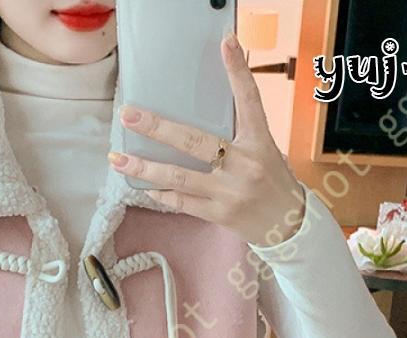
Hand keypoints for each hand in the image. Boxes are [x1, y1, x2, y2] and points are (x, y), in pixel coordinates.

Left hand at [108, 30, 304, 247]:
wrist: (288, 225)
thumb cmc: (272, 182)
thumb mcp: (264, 151)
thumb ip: (239, 133)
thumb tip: (202, 114)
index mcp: (259, 142)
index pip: (249, 101)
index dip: (238, 72)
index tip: (226, 44)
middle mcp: (244, 165)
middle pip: (195, 141)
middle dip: (158, 128)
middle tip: (128, 115)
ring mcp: (230, 192)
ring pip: (180, 176)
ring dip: (145, 167)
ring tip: (118, 159)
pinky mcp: (220, 214)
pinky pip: (183, 202)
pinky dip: (162, 193)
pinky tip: (144, 185)